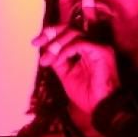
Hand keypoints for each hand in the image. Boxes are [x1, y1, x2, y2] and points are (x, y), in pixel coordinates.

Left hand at [32, 0, 119, 115]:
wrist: (99, 108)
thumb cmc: (87, 95)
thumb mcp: (65, 74)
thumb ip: (58, 61)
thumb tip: (45, 50)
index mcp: (85, 50)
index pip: (67, 33)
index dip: (50, 34)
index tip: (35, 43)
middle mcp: (92, 45)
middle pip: (69, 28)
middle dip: (51, 34)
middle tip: (38, 44)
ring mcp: (99, 47)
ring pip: (74, 33)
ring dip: (57, 44)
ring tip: (49, 57)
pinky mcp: (102, 51)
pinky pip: (80, 43)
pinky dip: (66, 50)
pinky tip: (59, 60)